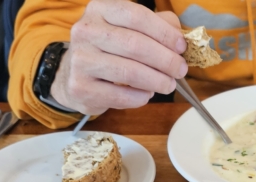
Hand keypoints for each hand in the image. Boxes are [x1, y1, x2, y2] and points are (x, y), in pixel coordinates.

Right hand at [51, 0, 187, 114]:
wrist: (73, 74)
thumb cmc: (109, 49)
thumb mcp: (130, 28)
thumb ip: (157, 25)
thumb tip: (181, 37)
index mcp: (100, 10)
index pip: (136, 16)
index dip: (164, 33)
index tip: (181, 47)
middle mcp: (86, 31)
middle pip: (136, 45)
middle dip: (166, 60)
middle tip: (180, 70)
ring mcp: (80, 60)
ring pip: (130, 72)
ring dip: (157, 81)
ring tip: (168, 85)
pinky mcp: (80, 87)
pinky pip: (120, 95)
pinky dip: (140, 97)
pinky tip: (146, 94)